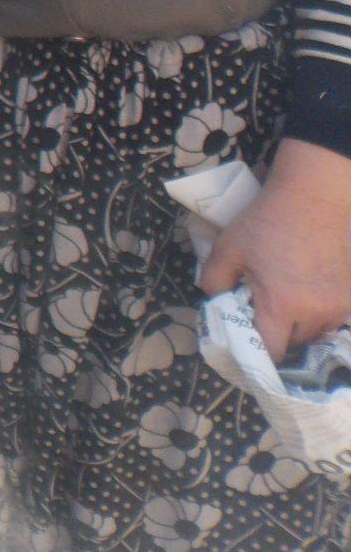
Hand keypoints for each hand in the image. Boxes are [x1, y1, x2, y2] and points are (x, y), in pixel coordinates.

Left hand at [200, 139, 350, 358]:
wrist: (314, 197)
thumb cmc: (267, 221)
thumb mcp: (228, 248)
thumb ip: (213, 281)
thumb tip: (214, 303)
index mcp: (282, 305)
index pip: (271, 351)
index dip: (255, 354)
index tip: (243, 348)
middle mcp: (316, 312)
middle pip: (294, 345)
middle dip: (275, 338)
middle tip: (258, 319)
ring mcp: (339, 306)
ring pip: (316, 333)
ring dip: (298, 327)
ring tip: (280, 304)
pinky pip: (333, 318)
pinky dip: (317, 314)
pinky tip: (301, 295)